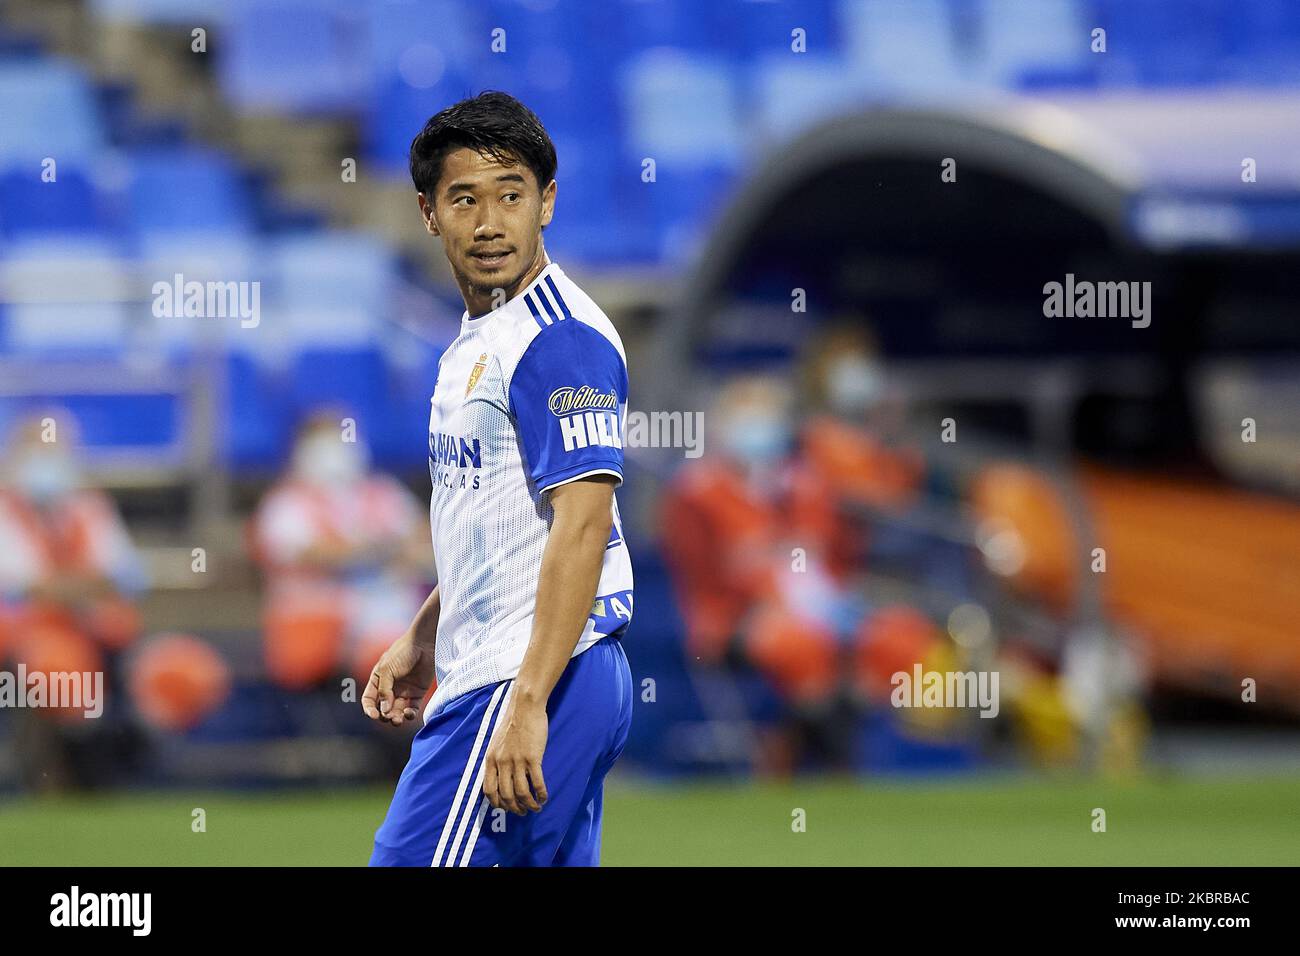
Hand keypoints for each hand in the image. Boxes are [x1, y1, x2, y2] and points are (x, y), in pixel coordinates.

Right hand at [362, 632, 435, 726]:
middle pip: (383, 709)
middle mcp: (390, 688)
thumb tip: (384, 710)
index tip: (374, 715)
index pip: (369, 700)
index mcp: (378, 681)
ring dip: (396, 719)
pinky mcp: (417, 693)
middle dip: (385, 716)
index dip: (369, 709)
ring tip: (398, 720)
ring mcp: (404, 691)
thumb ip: (384, 691)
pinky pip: (412, 709)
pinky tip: (409, 713)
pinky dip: (410, 715)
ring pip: (397, 712)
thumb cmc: (402, 653)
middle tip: (389, 717)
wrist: (424, 644)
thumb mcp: (387, 670)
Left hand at [482, 697, 548, 815]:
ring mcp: (517, 761)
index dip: (497, 803)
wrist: (525, 707)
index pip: (489, 790)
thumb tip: (499, 776)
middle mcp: (502, 763)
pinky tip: (544, 797)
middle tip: (522, 812)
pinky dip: (541, 794)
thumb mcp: (496, 743)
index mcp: (491, 760)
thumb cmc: (512, 722)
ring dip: (529, 805)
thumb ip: (496, 759)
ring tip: (536, 808)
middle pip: (506, 795)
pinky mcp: (533, 757)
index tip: (505, 808)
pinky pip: (537, 782)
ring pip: (522, 793)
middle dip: (515, 808)